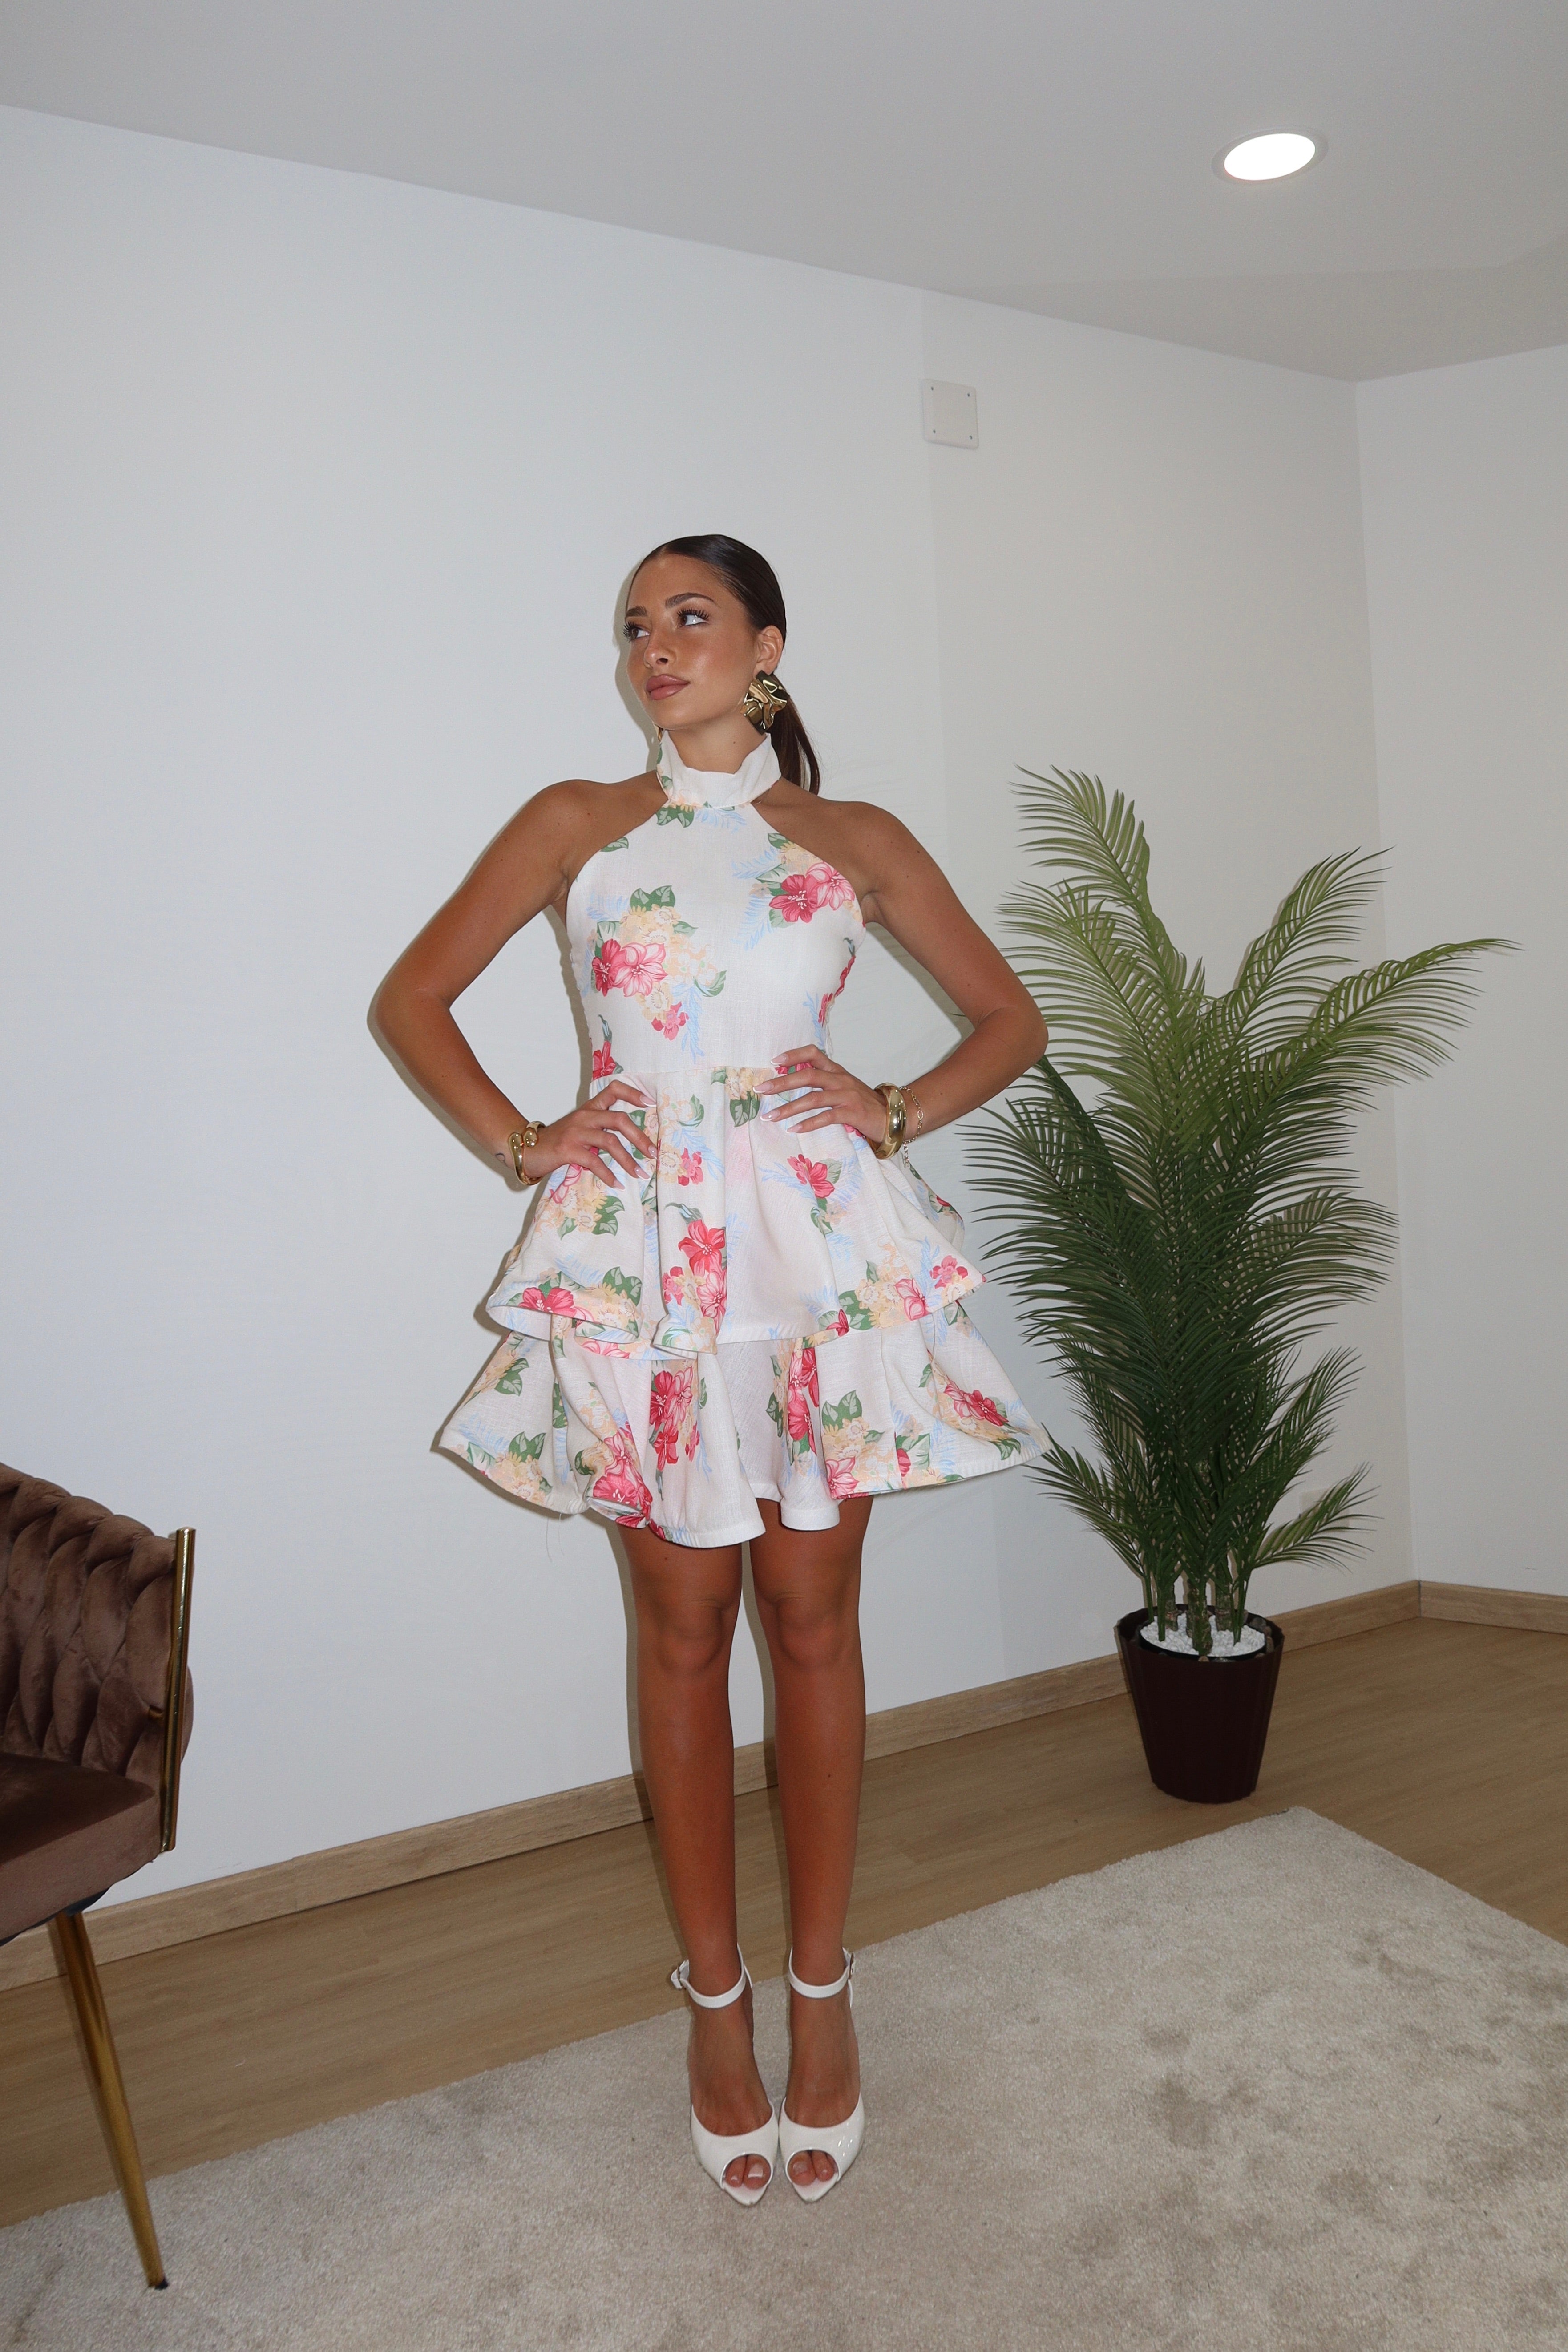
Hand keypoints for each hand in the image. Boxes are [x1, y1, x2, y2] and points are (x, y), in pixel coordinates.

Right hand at [531, 1079, 652, 1184]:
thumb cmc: (557, 1141)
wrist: (527, 1149)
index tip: (650, 1103)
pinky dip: (607, 1174)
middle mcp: (584, 1116)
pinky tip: (615, 1183)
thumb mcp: (580, 1127)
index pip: (614, 1089)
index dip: (633, 1093)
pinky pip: (594, 1161)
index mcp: (589, 1108)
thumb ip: (601, 1128)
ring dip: (628, 1160)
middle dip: (640, 1138)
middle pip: (620, 1120)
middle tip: (653, 1153)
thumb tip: (632, 1139)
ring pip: (610, 1142)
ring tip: (639, 1174)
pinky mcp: (567, 1149)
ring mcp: (575, 1132)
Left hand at [757, 1046, 886, 1141]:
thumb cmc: (862, 1103)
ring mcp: (847, 1096)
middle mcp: (840, 1079)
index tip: (774, 1062)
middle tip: (762, 1089)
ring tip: (770, 1117)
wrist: (891, 1116)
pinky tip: (794, 1129)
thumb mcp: (843, 1086)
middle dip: (782, 1082)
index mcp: (836, 1070)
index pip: (813, 1053)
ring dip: (789, 1108)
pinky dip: (808, 1124)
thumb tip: (791, 1080)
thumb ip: (823, 1081)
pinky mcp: (852, 1113)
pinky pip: (826, 1117)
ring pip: (813, 1098)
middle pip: (808, 1075)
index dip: (793, 1055)